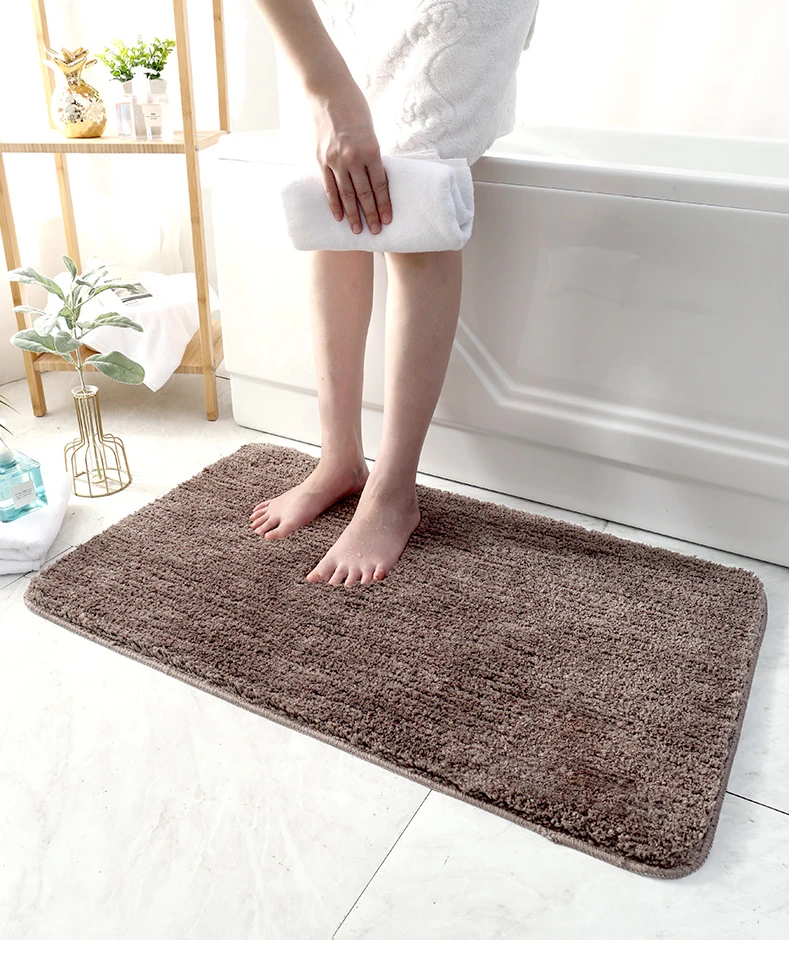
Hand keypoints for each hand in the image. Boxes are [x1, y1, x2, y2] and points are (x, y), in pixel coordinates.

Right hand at [308, 84, 391, 234]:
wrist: (326, 90)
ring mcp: (334, 161)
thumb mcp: (370, 130)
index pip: (379, 185)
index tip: (388, 219)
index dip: (384, 204)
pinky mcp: (320, 160)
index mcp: (370, 150)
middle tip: (376, 231)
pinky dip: (334, 203)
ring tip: (358, 229)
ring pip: (346, 195)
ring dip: (353, 214)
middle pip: (364, 194)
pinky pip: (328, 187)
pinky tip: (339, 216)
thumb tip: (374, 175)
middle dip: (371, 214)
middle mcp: (352, 158)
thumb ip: (371, 154)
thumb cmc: (353, 106)